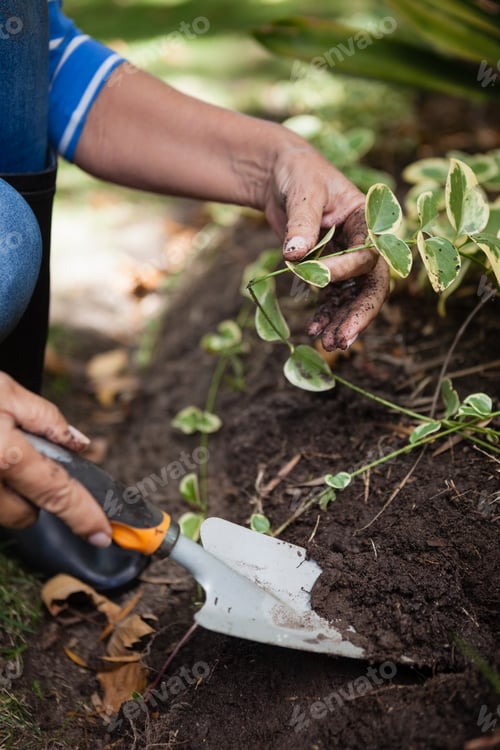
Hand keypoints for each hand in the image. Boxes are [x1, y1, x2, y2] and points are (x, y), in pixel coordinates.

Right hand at [0, 373, 111, 545]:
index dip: (84, 515)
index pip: (57, 492)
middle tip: (21, 459)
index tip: (103, 535)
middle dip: (33, 497)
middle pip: (26, 515)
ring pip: (0, 513)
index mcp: (4, 455)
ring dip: (5, 494)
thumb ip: (46, 420)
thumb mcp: (5, 390)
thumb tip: (80, 444)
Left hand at [264, 143, 389, 349]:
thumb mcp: (302, 192)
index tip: (315, 277)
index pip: (367, 253)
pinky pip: (332, 297)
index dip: (346, 269)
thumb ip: (301, 222)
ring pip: (352, 297)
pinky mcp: (328, 269)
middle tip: (342, 340)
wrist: (280, 175)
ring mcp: (346, 259)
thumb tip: (295, 253)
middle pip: (370, 284)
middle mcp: (363, 242)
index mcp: (368, 220)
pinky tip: (314, 331)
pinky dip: (325, 314)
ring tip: (328, 345)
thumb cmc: (297, 173)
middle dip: (358, 313)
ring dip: (341, 321)